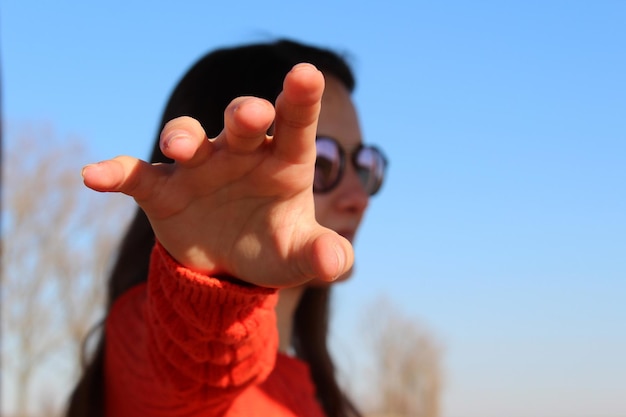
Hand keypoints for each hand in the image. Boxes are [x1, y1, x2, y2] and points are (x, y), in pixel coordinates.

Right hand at [82, 64, 352, 286]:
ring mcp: (200, 169)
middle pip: (242, 122)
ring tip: (178, 147)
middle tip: (251, 115)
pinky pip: (136, 176)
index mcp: (282, 163)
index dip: (301, 98)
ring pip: (188, 137)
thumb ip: (323, 256)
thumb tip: (336, 259)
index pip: (296, 124)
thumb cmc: (273, 249)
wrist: (229, 269)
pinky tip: (94, 176)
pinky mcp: (163, 191)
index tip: (307, 73)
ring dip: (182, 136)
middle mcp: (241, 154)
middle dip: (245, 114)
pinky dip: (116, 173)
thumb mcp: (299, 257)